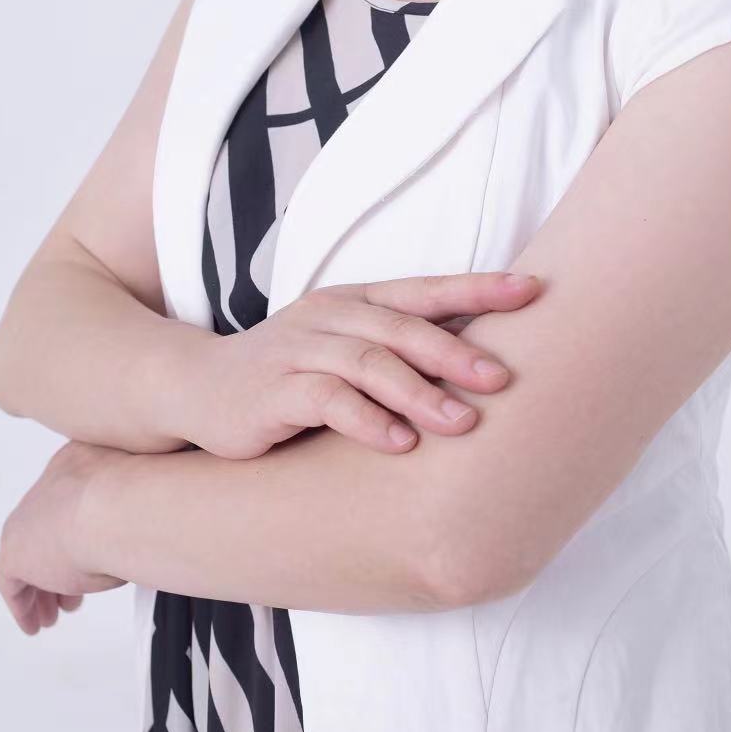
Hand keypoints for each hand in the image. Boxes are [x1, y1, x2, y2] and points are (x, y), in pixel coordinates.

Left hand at [0, 438, 127, 633]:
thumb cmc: (141, 497)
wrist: (118, 505)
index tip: (88, 558)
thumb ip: (129, 511)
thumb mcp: (138, 498)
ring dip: (41, 587)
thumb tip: (137, 534)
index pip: (71, 500)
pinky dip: (24, 604)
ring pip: (28, 555)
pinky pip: (13, 583)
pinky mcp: (15, 552)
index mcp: (80, 460)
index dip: (79, 536)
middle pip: (46, 528)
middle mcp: (50, 483)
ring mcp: (28, 515)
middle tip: (70, 592)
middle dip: (57, 563)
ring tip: (53, 614)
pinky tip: (34, 623)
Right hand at [183, 270, 542, 459]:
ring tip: (462, 424)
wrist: (196, 390)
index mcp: (356, 300)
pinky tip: (400, 444)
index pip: (426, 289)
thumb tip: (485, 359)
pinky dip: (366, 420)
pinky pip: (326, 399)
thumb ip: (400, 350)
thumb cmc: (290, 374)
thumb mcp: (346, 351)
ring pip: (369, 362)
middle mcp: (331, 316)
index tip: (534, 291)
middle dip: (456, 351)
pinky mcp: (274, 391)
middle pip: (403, 326)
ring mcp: (300, 350)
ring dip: (419, 393)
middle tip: (504, 377)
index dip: (479, 288)